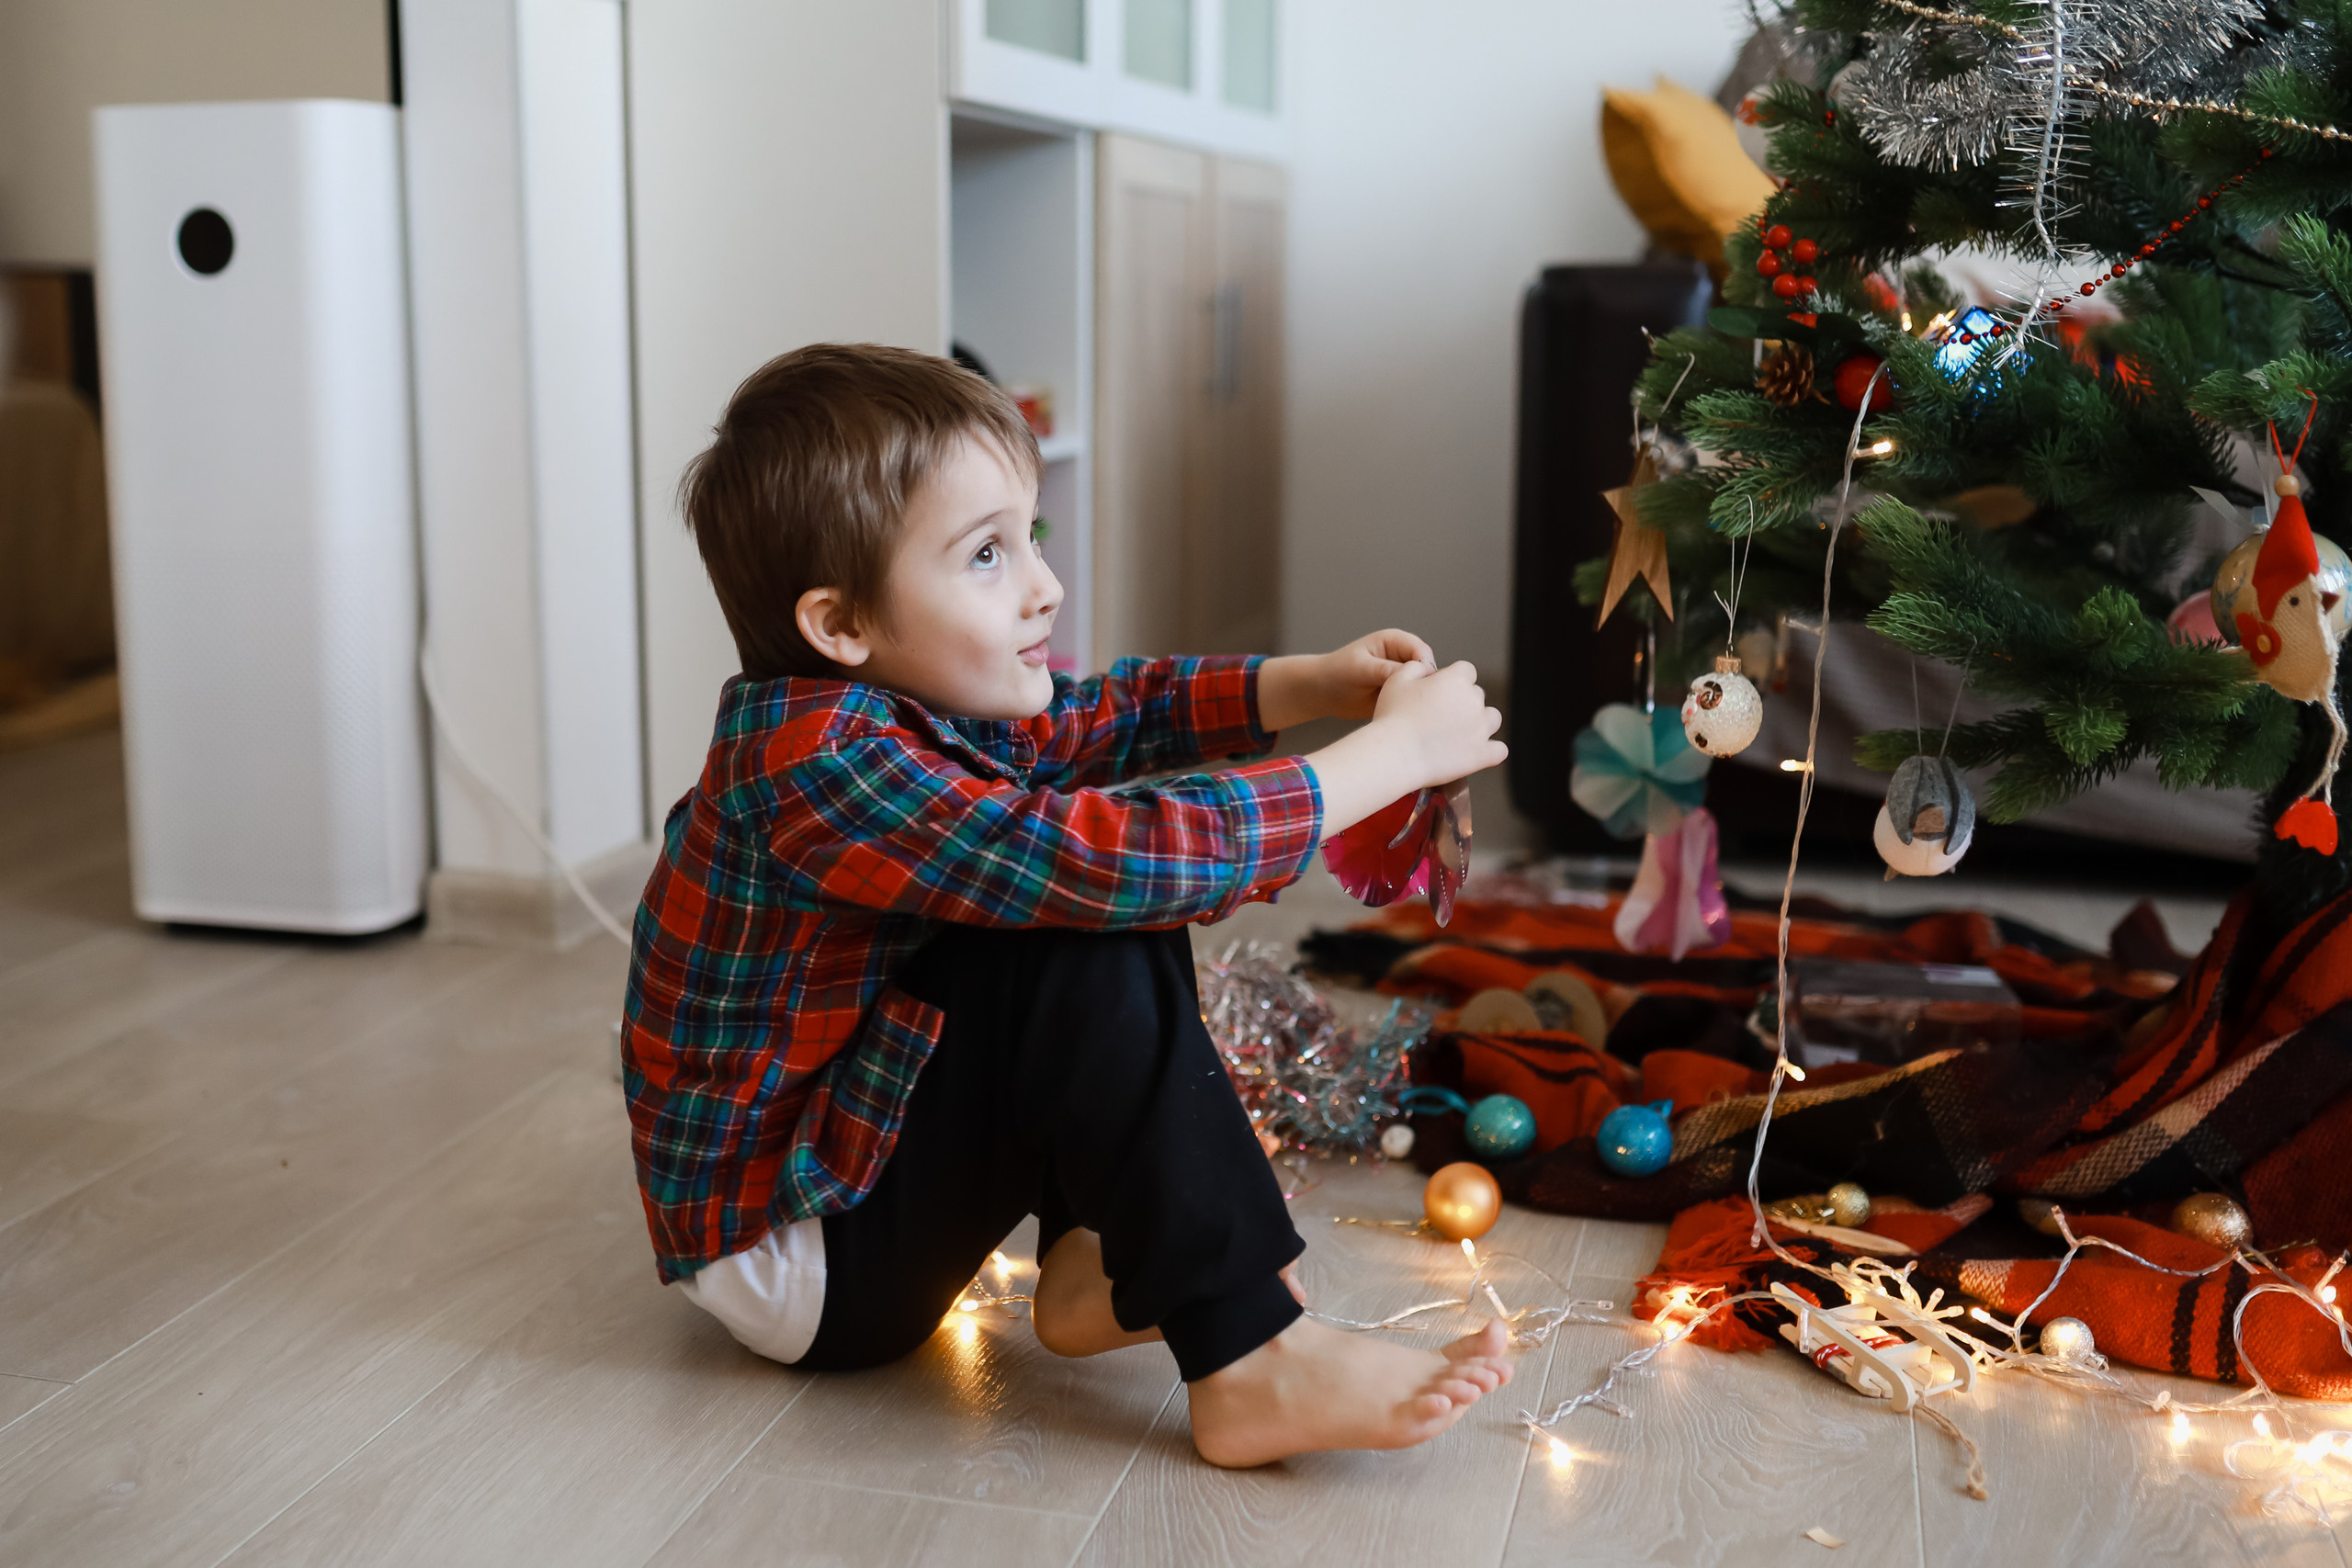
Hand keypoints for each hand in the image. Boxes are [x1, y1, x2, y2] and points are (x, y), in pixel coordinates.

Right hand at [1298, 659, 1505, 837]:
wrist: (1395, 754)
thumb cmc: (1392, 716)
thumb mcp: (1397, 680)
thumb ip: (1415, 667)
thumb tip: (1426, 667)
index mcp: (1457, 679)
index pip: (1466, 670)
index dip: (1453, 679)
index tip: (1439, 692)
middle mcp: (1474, 701)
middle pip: (1478, 695)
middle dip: (1463, 702)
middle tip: (1440, 716)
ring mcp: (1481, 729)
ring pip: (1493, 719)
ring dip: (1480, 722)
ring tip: (1459, 733)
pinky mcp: (1483, 755)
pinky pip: (1499, 750)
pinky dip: (1490, 751)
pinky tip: (1474, 752)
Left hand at [1316, 629, 1435, 720]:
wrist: (1325, 692)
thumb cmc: (1338, 672)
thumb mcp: (1360, 668)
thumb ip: (1386, 670)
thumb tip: (1414, 674)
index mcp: (1395, 641)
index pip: (1421, 651)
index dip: (1424, 668)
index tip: (1417, 685)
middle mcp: (1403, 657)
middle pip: (1428, 670)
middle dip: (1425, 685)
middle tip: (1417, 703)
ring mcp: (1404, 676)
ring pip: (1424, 687)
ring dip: (1420, 699)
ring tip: (1408, 712)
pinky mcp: (1401, 694)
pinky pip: (1415, 701)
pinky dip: (1413, 709)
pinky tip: (1404, 717)